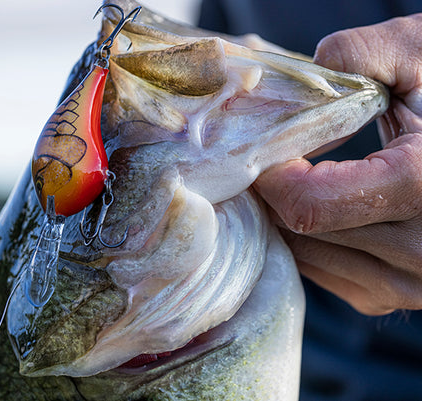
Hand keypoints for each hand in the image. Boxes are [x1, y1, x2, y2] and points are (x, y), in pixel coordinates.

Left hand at [254, 14, 421, 315]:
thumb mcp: (421, 55)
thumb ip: (359, 55)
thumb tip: (296, 90)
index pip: (307, 204)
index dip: (270, 174)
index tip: (263, 147)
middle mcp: (420, 250)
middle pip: (299, 229)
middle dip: (272, 191)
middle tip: (268, 157)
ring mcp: (409, 282)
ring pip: (306, 256)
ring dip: (286, 218)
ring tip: (295, 177)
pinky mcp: (394, 296)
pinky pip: (324, 272)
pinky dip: (309, 241)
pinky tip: (320, 206)